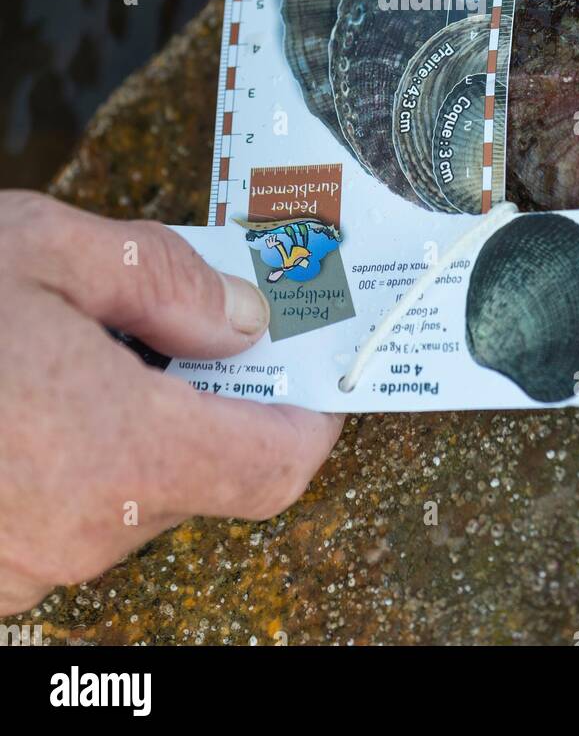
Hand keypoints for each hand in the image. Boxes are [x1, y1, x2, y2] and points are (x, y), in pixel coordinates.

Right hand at [0, 192, 341, 616]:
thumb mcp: (40, 249)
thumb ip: (162, 280)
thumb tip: (244, 318)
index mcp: (115, 449)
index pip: (274, 466)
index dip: (310, 413)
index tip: (312, 366)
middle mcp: (78, 530)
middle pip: (200, 473)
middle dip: (199, 396)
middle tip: (164, 318)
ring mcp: (20, 565)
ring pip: (125, 491)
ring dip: (122, 422)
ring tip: (62, 345)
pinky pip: (60, 511)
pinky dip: (65, 454)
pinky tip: (17, 393)